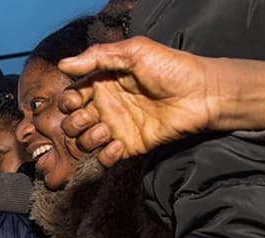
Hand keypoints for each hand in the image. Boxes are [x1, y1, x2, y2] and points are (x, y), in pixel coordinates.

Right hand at [57, 36, 213, 166]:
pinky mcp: (128, 146)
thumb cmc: (171, 67)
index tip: (77, 100)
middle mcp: (106, 107)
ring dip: (88, 138)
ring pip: (83, 142)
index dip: (68, 101)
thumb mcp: (134, 52)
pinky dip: (105, 155)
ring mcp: (116, 128)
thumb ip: (98, 56)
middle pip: (71, 122)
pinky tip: (118, 144)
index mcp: (103, 84)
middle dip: (72, 123)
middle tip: (89, 117)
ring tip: (106, 131)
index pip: (72, 97)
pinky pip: (104, 159)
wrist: (201, 94)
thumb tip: (63, 64)